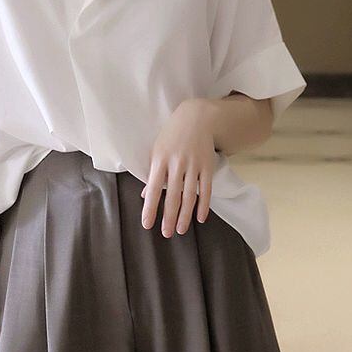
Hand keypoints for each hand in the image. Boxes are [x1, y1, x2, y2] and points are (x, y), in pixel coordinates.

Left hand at [140, 98, 216, 236]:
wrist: (197, 118)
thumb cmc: (171, 136)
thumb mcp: (157, 151)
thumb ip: (152, 174)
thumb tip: (144, 196)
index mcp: (160, 160)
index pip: (152, 189)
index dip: (150, 208)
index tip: (147, 224)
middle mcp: (177, 164)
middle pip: (172, 196)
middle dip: (168, 217)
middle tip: (166, 234)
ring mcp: (194, 165)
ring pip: (189, 195)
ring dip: (185, 215)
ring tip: (180, 230)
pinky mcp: (208, 166)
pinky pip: (206, 189)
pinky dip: (204, 205)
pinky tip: (200, 218)